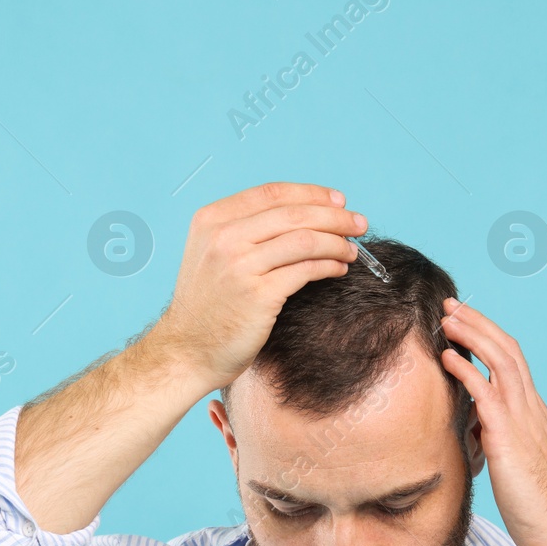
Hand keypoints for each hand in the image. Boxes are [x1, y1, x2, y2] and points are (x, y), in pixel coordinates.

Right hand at [152, 182, 367, 389]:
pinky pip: (305, 270)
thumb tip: (305, 214)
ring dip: (337, 242)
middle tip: (359, 224)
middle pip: (293, 214)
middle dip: (335, 216)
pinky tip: (338, 269)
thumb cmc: (209, 306)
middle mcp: (223, 237)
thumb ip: (245, 231)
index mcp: (212, 220)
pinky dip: (329, 266)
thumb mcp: (213, 255)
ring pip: (304, 240)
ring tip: (351, 250)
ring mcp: (239, 266)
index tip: (339, 201)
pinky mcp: (257, 295)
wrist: (188, 352)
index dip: (312, 194)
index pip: (272, 194)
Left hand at [437, 298, 546, 545]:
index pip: (512, 362)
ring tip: (447, 319)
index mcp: (532, 412)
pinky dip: (466, 371)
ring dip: (472, 336)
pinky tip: (448, 358)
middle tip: (452, 306)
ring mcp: (522, 419)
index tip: (465, 322)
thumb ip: (493, 437)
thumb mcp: (510, 461)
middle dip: (478, 324)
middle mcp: (531, 407)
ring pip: (500, 361)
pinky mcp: (508, 436)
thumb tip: (473, 427)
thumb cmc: (532, 504)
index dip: (489, 338)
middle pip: (507, 350)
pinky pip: (486, 394)